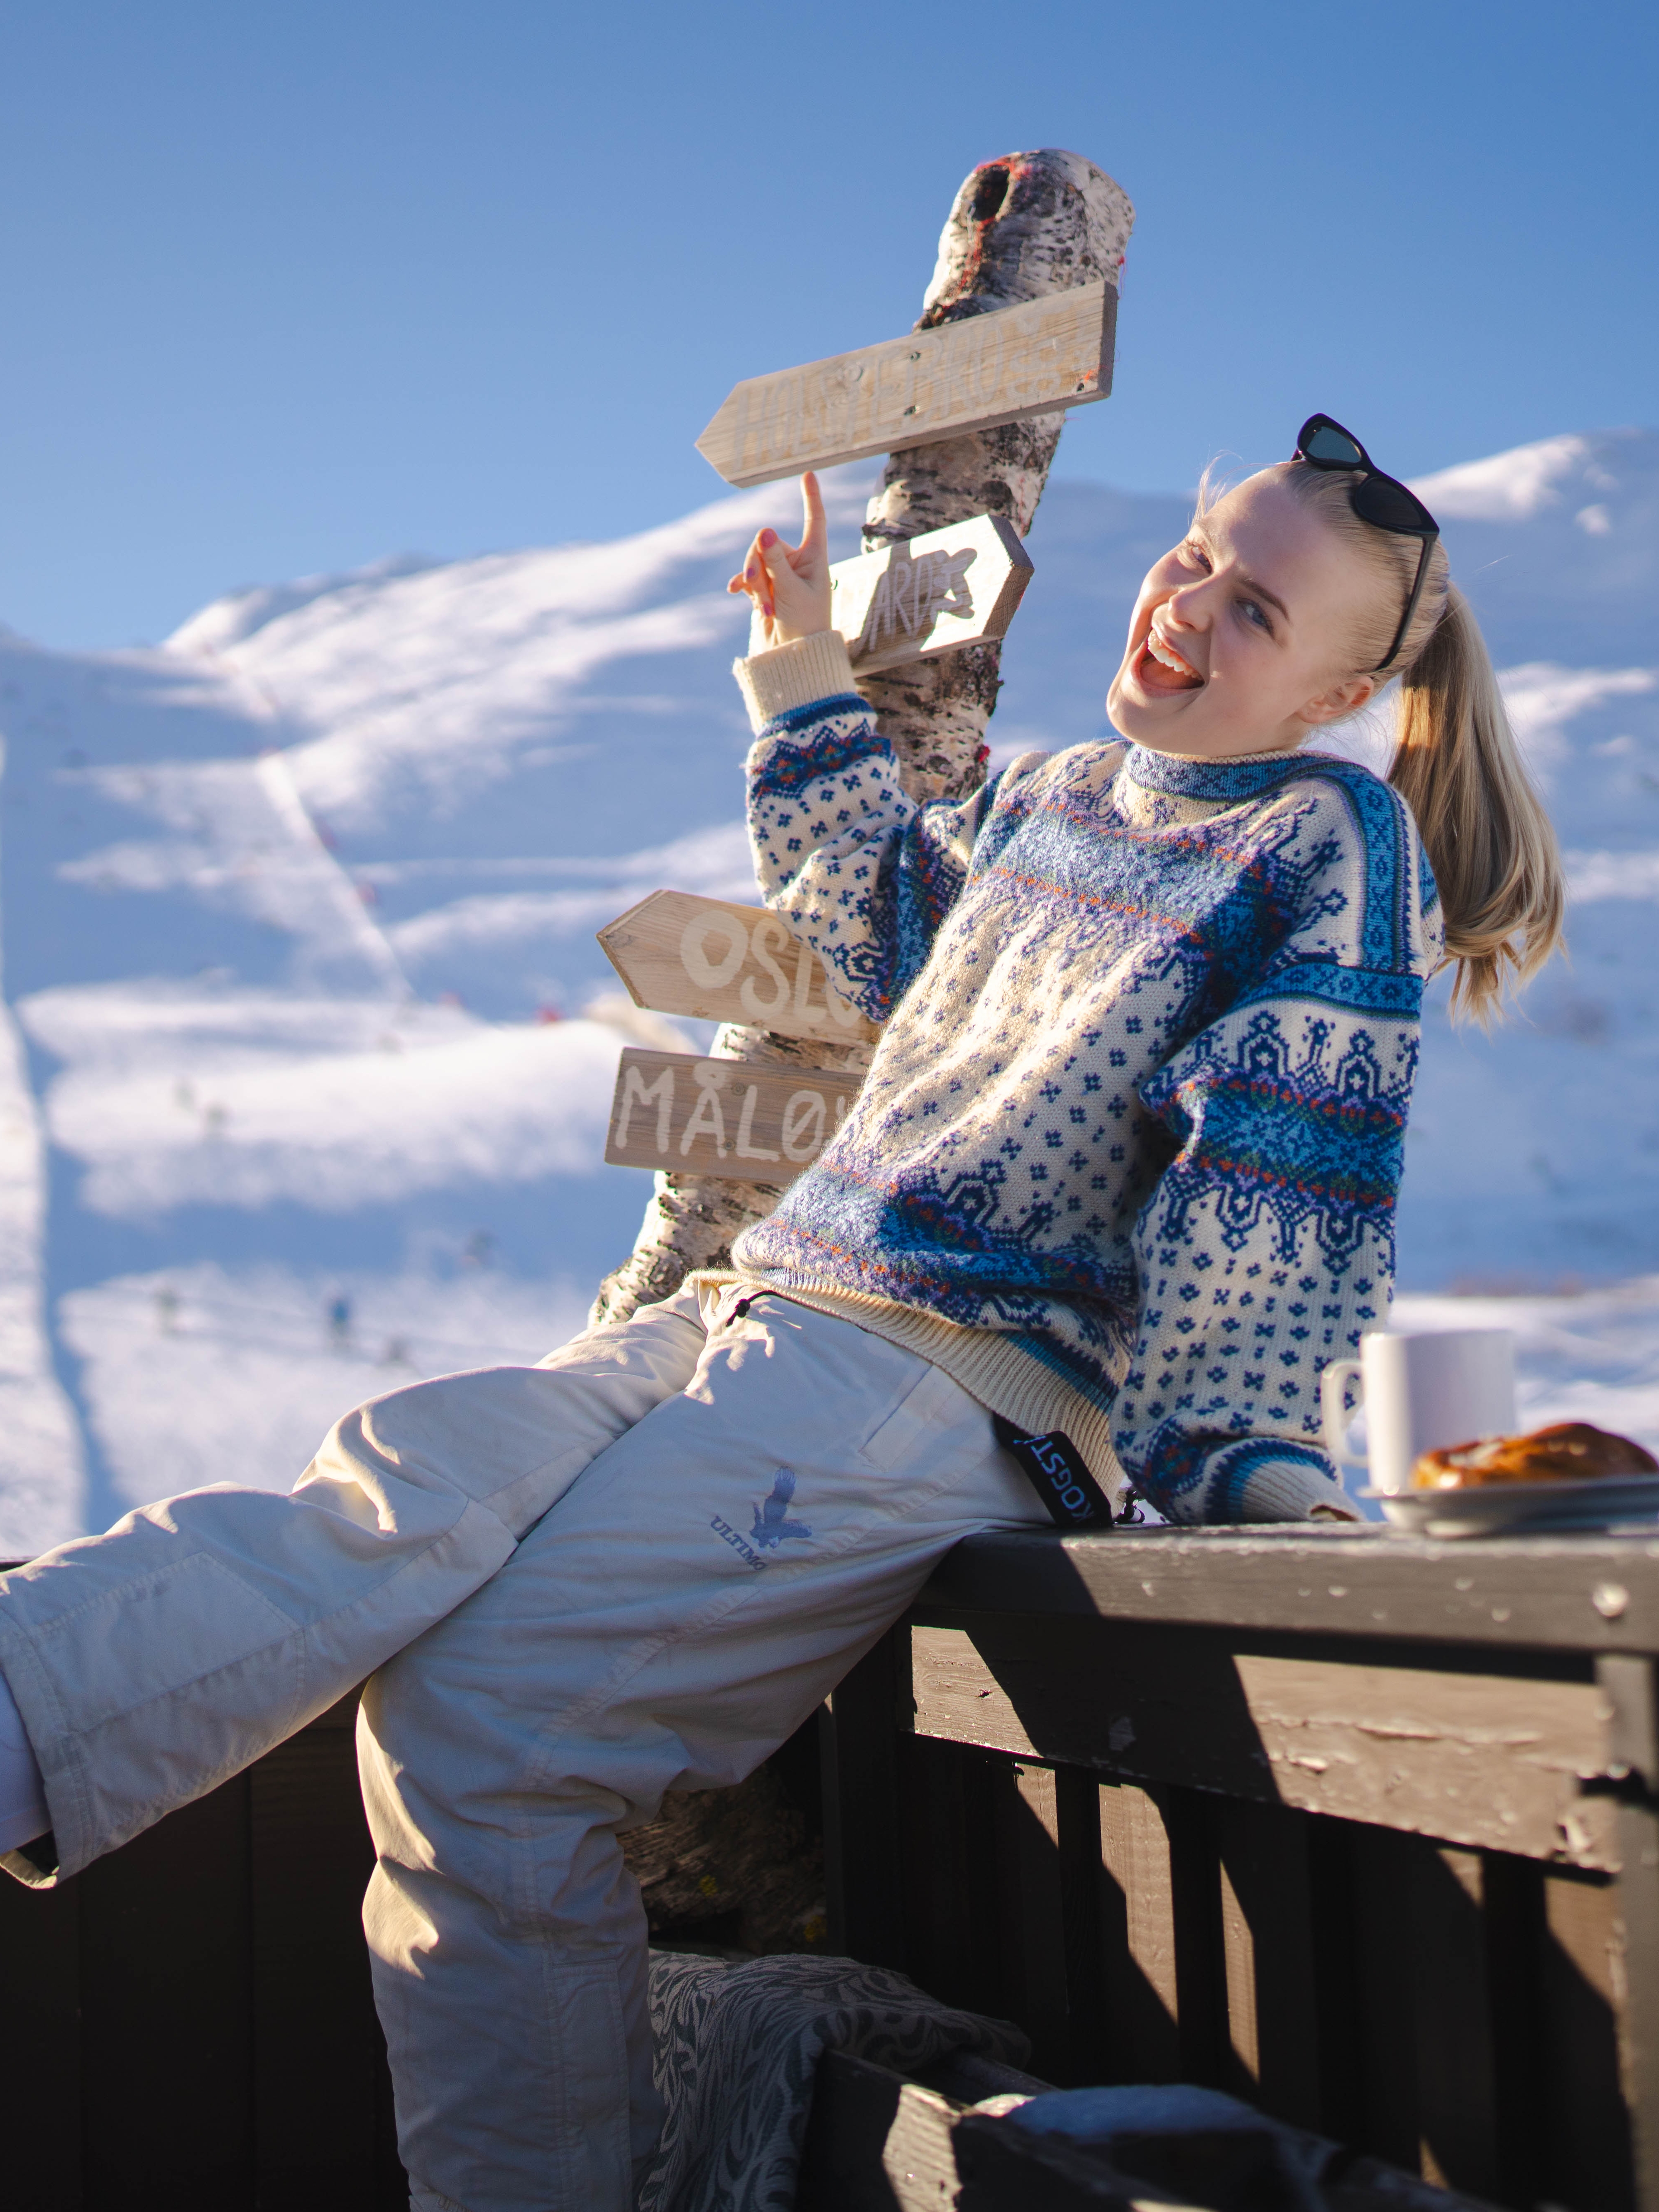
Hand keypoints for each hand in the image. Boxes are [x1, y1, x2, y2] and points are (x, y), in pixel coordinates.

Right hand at [727, 472, 832, 651]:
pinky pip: (748, 576)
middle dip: (759, 563)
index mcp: (815, 558)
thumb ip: (775, 562)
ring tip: (764, 606)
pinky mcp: (764, 589)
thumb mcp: (791, 592)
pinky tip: (736, 591)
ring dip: (755, 581)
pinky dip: (744, 583)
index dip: (811, 497)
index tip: (807, 474)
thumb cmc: (804, 627)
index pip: (813, 520)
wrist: (792, 658)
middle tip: (760, 588)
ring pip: (755, 559)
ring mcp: (779, 575)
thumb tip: (764, 531)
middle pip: (768, 542)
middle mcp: (797, 563)